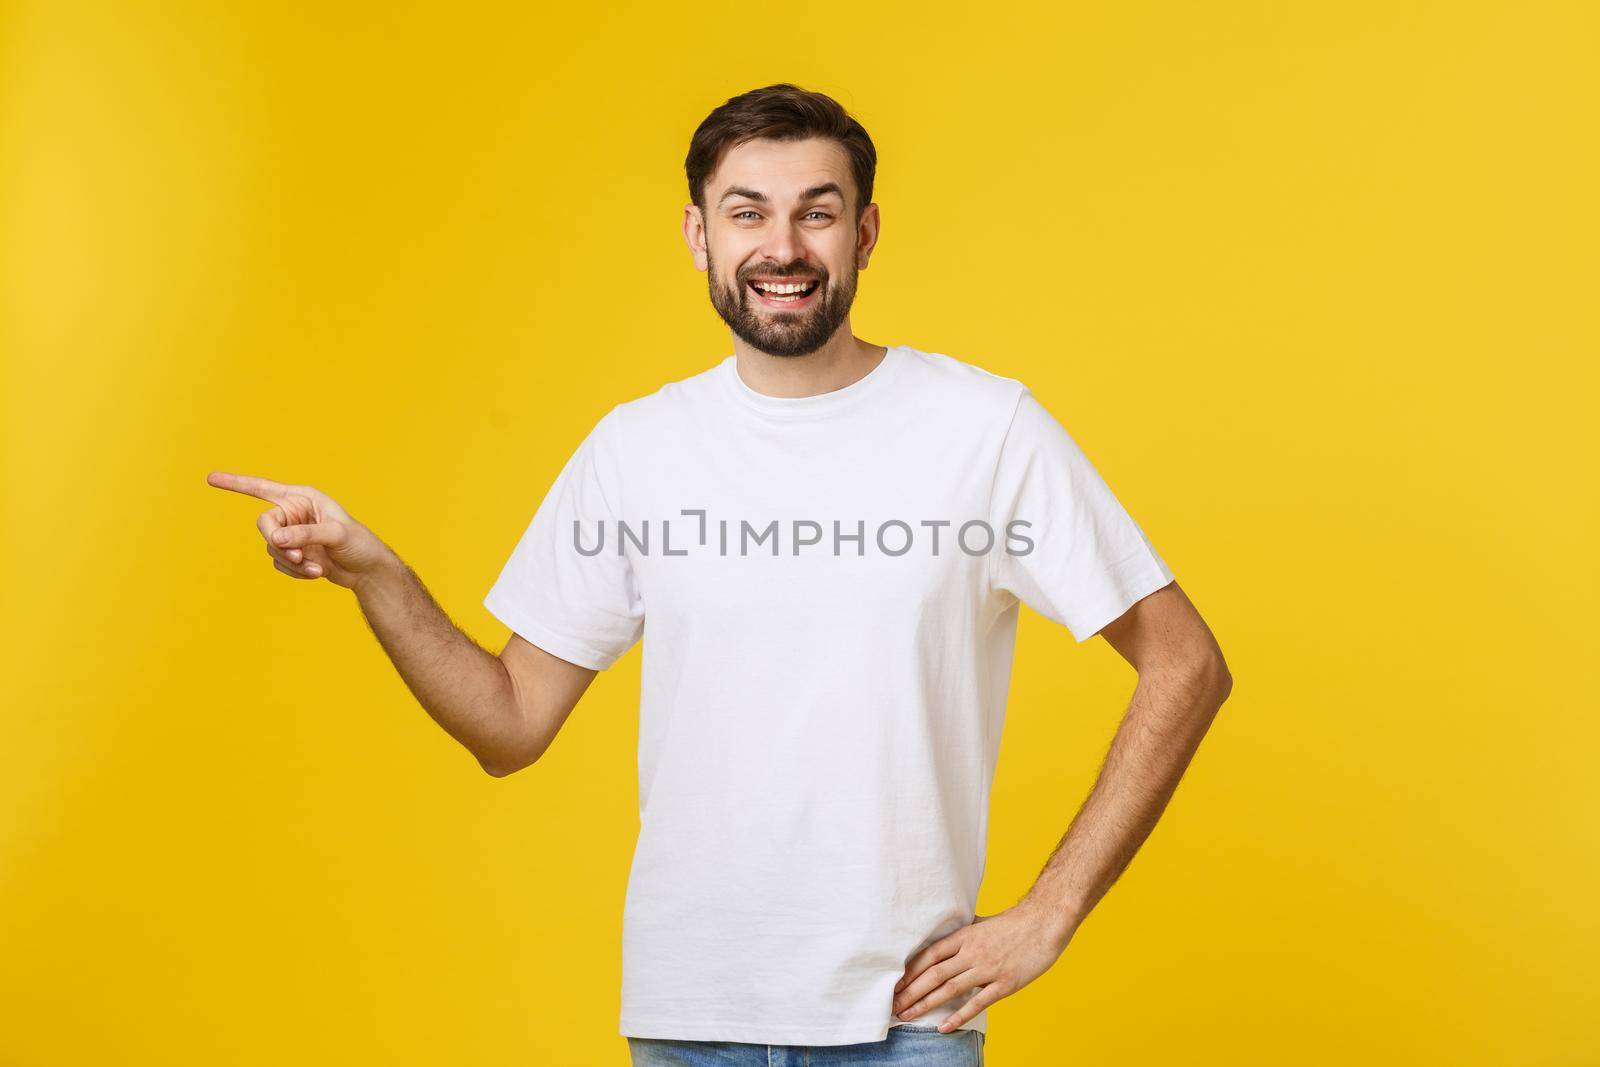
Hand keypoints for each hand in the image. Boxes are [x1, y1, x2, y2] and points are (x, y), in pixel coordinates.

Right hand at [206, 471, 394, 590]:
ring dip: (293, 562)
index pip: (263, 488)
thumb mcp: (336, 535)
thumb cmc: (358, 544)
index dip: (236, 484)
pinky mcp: (293, 554)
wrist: (367, 570)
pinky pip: (280, 564)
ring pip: (272, 548)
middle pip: (265, 524)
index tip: (210, 478)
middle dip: (278, 543)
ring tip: (317, 568)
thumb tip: (276, 539)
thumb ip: (305, 534)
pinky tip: (318, 573)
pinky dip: (297, 572)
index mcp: (303, 498)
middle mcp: (294, 514)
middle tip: (297, 557)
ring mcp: (292, 535)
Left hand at [890, 899, 1072, 1032]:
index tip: (895, 984)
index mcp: (964, 937)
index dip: (910, 971)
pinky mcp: (1004, 984)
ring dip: (924, 1004)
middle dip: (910, 992)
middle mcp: (971, 953)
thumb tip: (946, 938)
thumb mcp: (982, 923)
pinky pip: (976, 1003)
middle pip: (933, 975)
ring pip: (948, 989)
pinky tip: (942, 1026)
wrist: (1044, 923)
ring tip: (906, 1016)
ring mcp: (987, 969)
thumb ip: (963, 934)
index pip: (929, 955)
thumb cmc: (1014, 923)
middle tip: (893, 1006)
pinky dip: (958, 1016)